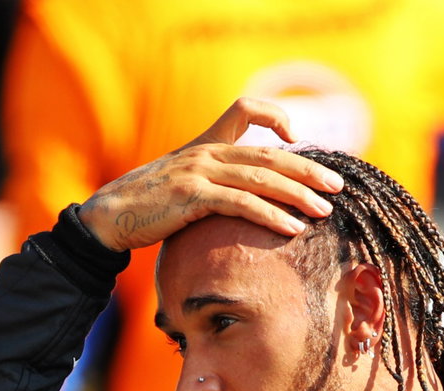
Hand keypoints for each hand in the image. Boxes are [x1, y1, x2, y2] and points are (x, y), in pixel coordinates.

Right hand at [78, 97, 344, 251]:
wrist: (108, 218)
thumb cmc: (147, 208)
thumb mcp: (181, 186)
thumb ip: (211, 184)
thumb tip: (241, 202)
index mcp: (205, 144)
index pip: (244, 109)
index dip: (275, 116)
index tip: (297, 138)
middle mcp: (206, 152)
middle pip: (268, 153)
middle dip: (307, 169)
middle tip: (335, 186)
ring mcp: (199, 172)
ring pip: (261, 178)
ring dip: (297, 195)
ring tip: (323, 211)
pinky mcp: (192, 196)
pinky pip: (241, 204)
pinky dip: (270, 216)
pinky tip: (291, 228)